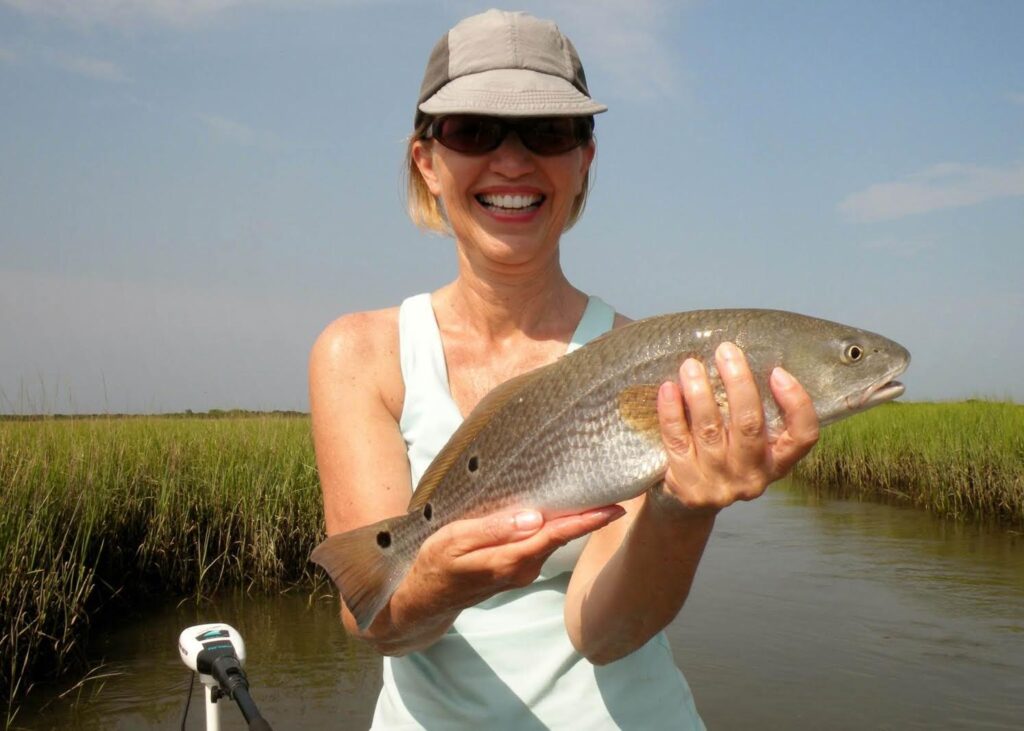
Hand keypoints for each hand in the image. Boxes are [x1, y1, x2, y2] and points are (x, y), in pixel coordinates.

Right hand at [401, 505, 624, 616]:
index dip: (587, 521)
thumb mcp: (456, 540)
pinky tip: (555, 512)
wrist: (424, 599)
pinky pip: (540, 545)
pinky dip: (552, 528)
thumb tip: (534, 518)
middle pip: (561, 536)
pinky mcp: (516, 571)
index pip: (556, 534)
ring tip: (589, 494)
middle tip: (610, 488)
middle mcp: (523, 569)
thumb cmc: (435, 564)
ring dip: (570, 521)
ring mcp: (521, 572)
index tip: (614, 507)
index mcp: (510, 559)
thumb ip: (495, 529)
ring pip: (551, 540)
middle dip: (586, 516)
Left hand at [654, 341, 818, 512]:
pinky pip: (677, 441)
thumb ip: (751, 411)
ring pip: (710, 431)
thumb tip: (740, 358)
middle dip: (738, 384)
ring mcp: (719, 484)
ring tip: (691, 365)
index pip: (803, 436)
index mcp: (777, 462)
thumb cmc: (722, 456)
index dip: (796, 404)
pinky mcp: (687, 486)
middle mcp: (753, 476)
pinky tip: (668, 388)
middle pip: (750, 426)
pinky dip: (671, 412)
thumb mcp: (746, 442)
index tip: (778, 371)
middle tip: (725, 351)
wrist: (687, 504)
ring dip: (699, 393)